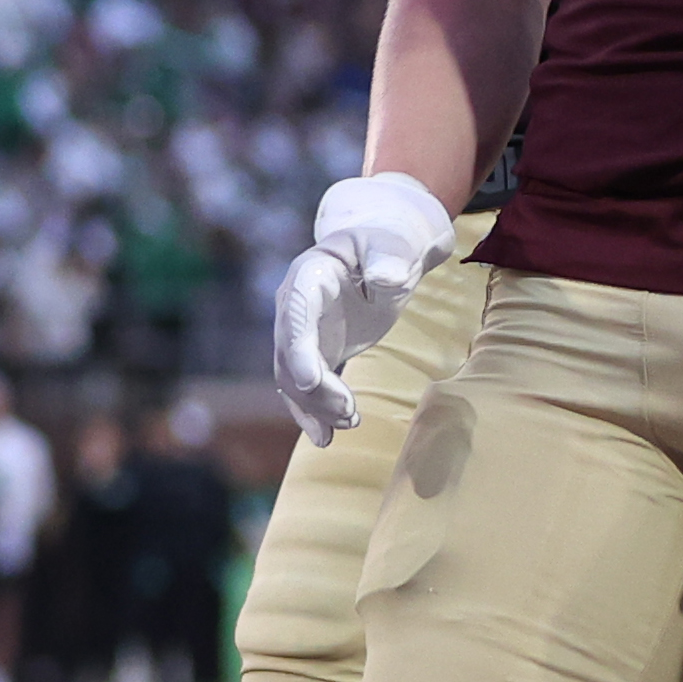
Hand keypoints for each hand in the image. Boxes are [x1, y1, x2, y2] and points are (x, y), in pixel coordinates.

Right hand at [270, 174, 454, 445]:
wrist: (389, 252)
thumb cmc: (391, 244)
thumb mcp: (392, 246)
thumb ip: (388, 260)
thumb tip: (385, 278)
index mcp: (308, 274)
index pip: (295, 312)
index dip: (297, 347)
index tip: (311, 380)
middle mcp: (295, 305)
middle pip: (290, 352)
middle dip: (314, 387)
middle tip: (349, 411)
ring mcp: (302, 331)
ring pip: (294, 377)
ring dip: (317, 405)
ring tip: (351, 422)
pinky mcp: (316, 351)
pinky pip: (306, 386)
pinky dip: (314, 412)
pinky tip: (326, 438)